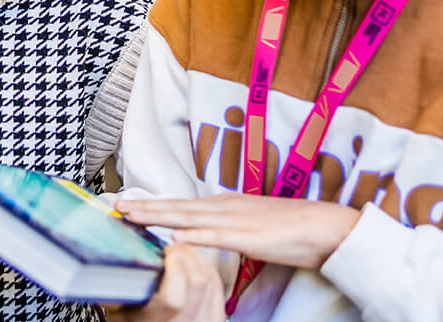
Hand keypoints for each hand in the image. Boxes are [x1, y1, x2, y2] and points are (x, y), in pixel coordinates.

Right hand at [105, 244, 224, 321]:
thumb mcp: (117, 309)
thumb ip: (115, 285)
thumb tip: (107, 254)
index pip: (176, 296)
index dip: (175, 266)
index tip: (166, 250)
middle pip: (199, 283)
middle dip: (188, 255)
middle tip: (173, 246)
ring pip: (212, 282)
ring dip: (199, 260)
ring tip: (183, 251)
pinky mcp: (215, 320)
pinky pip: (218, 289)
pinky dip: (208, 270)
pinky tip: (195, 264)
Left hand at [114, 193, 360, 269]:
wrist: (326, 227)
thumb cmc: (290, 228)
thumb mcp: (249, 225)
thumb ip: (223, 227)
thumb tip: (200, 232)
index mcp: (224, 205)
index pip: (180, 206)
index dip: (153, 206)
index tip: (127, 206)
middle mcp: (225, 207)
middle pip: (177, 209)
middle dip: (145, 208)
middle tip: (116, 208)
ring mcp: (236, 220)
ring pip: (189, 218)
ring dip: (158, 217)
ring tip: (133, 216)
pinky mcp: (250, 237)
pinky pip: (216, 237)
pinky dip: (194, 236)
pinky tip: (174, 238)